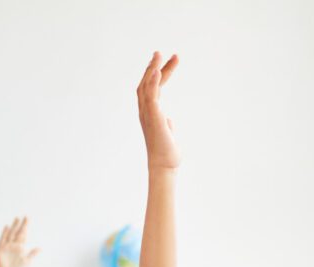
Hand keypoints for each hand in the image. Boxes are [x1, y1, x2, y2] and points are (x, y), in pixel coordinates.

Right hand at [0, 216, 38, 266]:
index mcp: (21, 248)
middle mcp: (14, 245)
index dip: (26, 228)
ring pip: (11, 234)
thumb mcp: (27, 262)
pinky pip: (2, 239)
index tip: (28, 220)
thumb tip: (39, 248)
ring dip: (13, 227)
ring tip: (17, 219)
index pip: (24, 235)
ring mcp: (7, 246)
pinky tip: (7, 227)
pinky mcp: (0, 249)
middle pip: (18, 233)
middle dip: (21, 225)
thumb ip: (32, 254)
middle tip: (25, 217)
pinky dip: (4, 233)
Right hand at [137, 52, 180, 170]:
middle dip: (154, 66)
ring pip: (146, 85)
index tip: (165, 63)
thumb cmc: (167, 153)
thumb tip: (168, 121)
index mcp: (149, 113)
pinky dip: (153, 81)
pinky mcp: (153, 116)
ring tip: (159, 54)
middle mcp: (145, 111)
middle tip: (162, 53)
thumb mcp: (167, 134)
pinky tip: (157, 70)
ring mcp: (147, 113)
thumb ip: (166, 124)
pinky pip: (151, 95)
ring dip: (153, 68)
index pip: (151, 89)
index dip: (156, 74)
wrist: (165, 166)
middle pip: (147, 83)